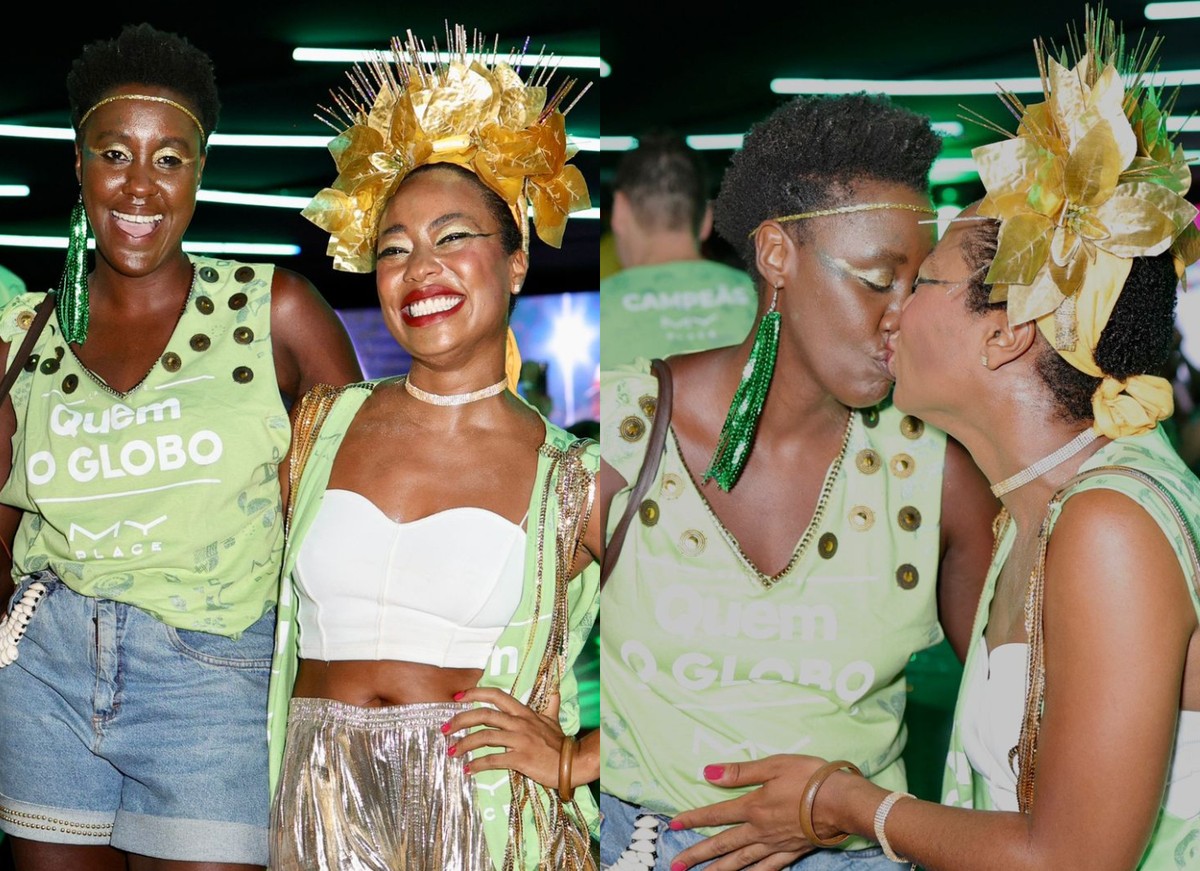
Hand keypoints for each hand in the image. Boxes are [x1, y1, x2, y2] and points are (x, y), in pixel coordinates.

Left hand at [444, 687, 565, 788]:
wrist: (572, 762)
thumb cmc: (559, 742)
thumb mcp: (553, 719)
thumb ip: (550, 704)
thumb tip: (555, 689)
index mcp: (523, 712)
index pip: (495, 695)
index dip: (474, 694)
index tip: (457, 698)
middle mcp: (519, 723)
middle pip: (484, 715)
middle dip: (460, 721)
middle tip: (444, 729)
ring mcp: (519, 740)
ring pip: (485, 737)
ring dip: (464, 744)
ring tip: (452, 752)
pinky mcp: (520, 758)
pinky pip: (493, 760)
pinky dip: (477, 764)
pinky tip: (468, 769)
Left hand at [668, 755, 832, 870]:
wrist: (843, 802)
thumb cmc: (809, 777)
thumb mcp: (773, 765)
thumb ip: (740, 772)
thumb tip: (707, 773)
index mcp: (753, 807)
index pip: (715, 814)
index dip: (692, 819)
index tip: (673, 825)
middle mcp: (759, 830)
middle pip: (722, 844)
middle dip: (697, 854)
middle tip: (676, 865)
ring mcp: (775, 845)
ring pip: (740, 861)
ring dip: (717, 870)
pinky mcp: (791, 852)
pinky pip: (767, 868)